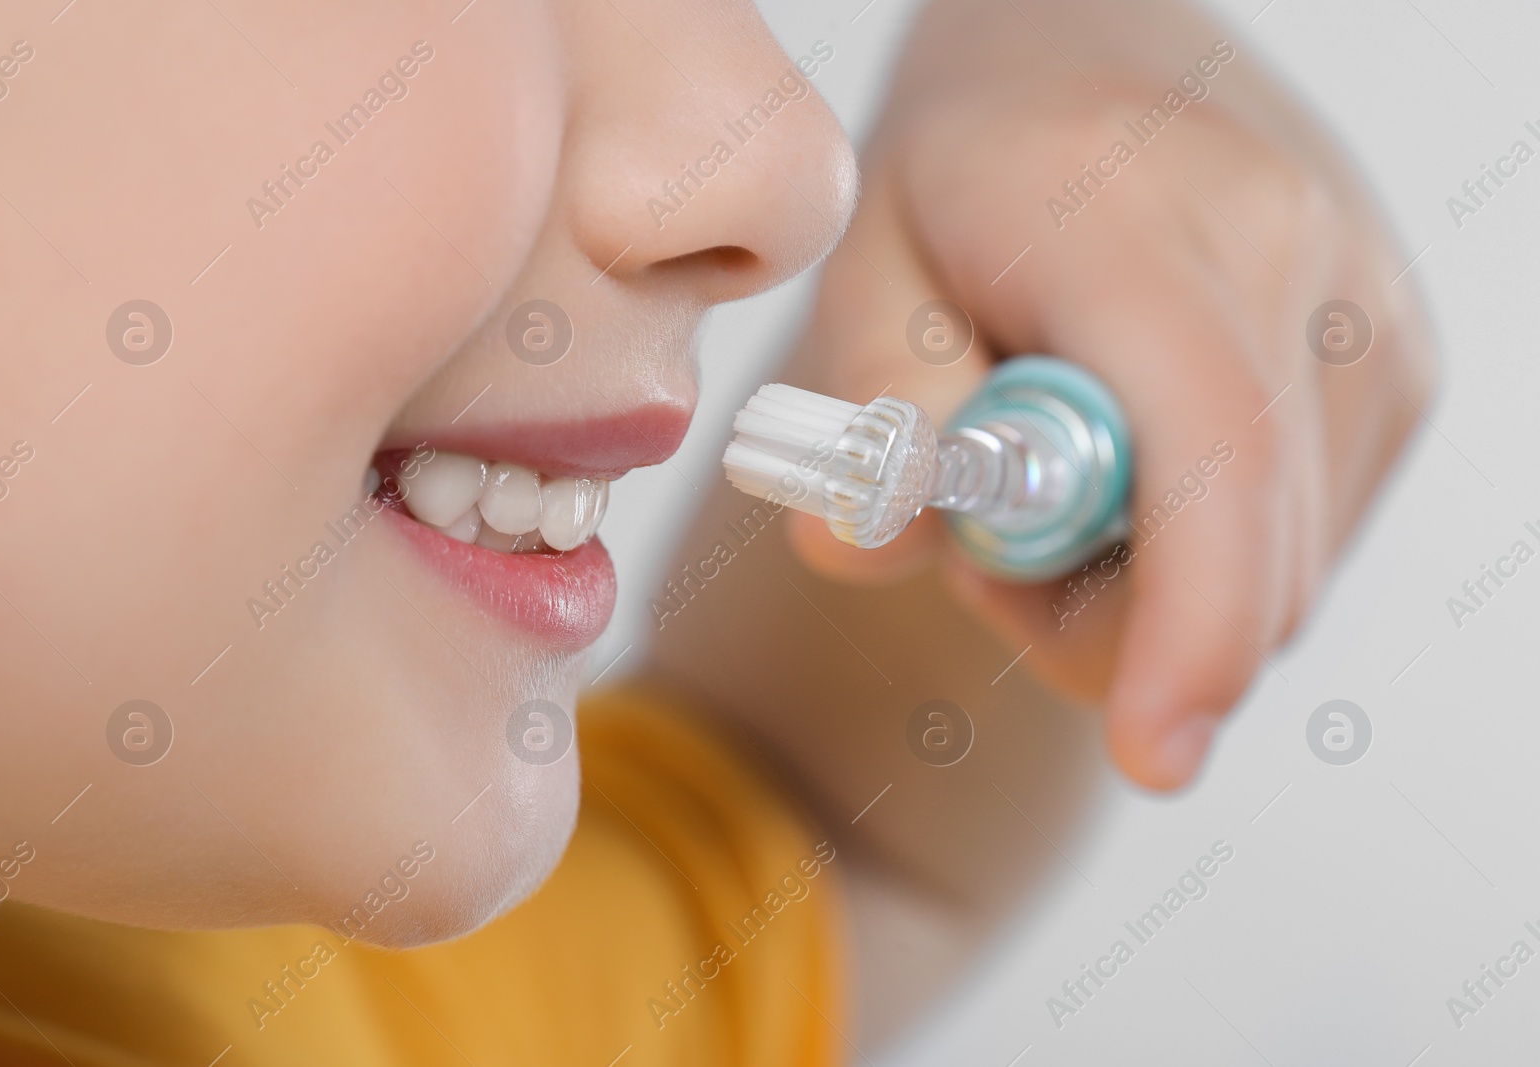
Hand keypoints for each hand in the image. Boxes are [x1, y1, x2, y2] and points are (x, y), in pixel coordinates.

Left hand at [785, 4, 1433, 790]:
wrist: (1098, 61)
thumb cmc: (962, 170)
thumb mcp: (860, 262)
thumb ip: (865, 413)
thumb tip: (865, 549)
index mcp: (1132, 216)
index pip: (1208, 442)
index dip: (1189, 618)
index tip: (1152, 749)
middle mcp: (1289, 253)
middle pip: (1248, 549)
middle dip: (1104, 619)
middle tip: (982, 547)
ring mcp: (1366, 310)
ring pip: (1285, 570)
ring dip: (1149, 589)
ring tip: (1056, 478)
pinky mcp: (1395, 362)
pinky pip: (1304, 539)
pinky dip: (1205, 554)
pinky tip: (1138, 465)